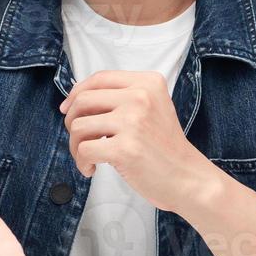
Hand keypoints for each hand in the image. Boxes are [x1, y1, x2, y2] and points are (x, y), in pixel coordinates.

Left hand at [58, 70, 216, 212]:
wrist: (188, 178)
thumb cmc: (164, 148)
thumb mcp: (152, 108)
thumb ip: (121, 98)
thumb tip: (74, 100)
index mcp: (147, 83)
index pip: (99, 78)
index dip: (76, 92)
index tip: (67, 108)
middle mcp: (140, 97)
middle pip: (83, 100)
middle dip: (72, 121)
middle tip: (80, 139)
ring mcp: (133, 122)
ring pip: (78, 126)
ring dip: (75, 146)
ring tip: (90, 158)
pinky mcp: (125, 149)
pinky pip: (83, 150)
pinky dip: (82, 163)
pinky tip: (93, 169)